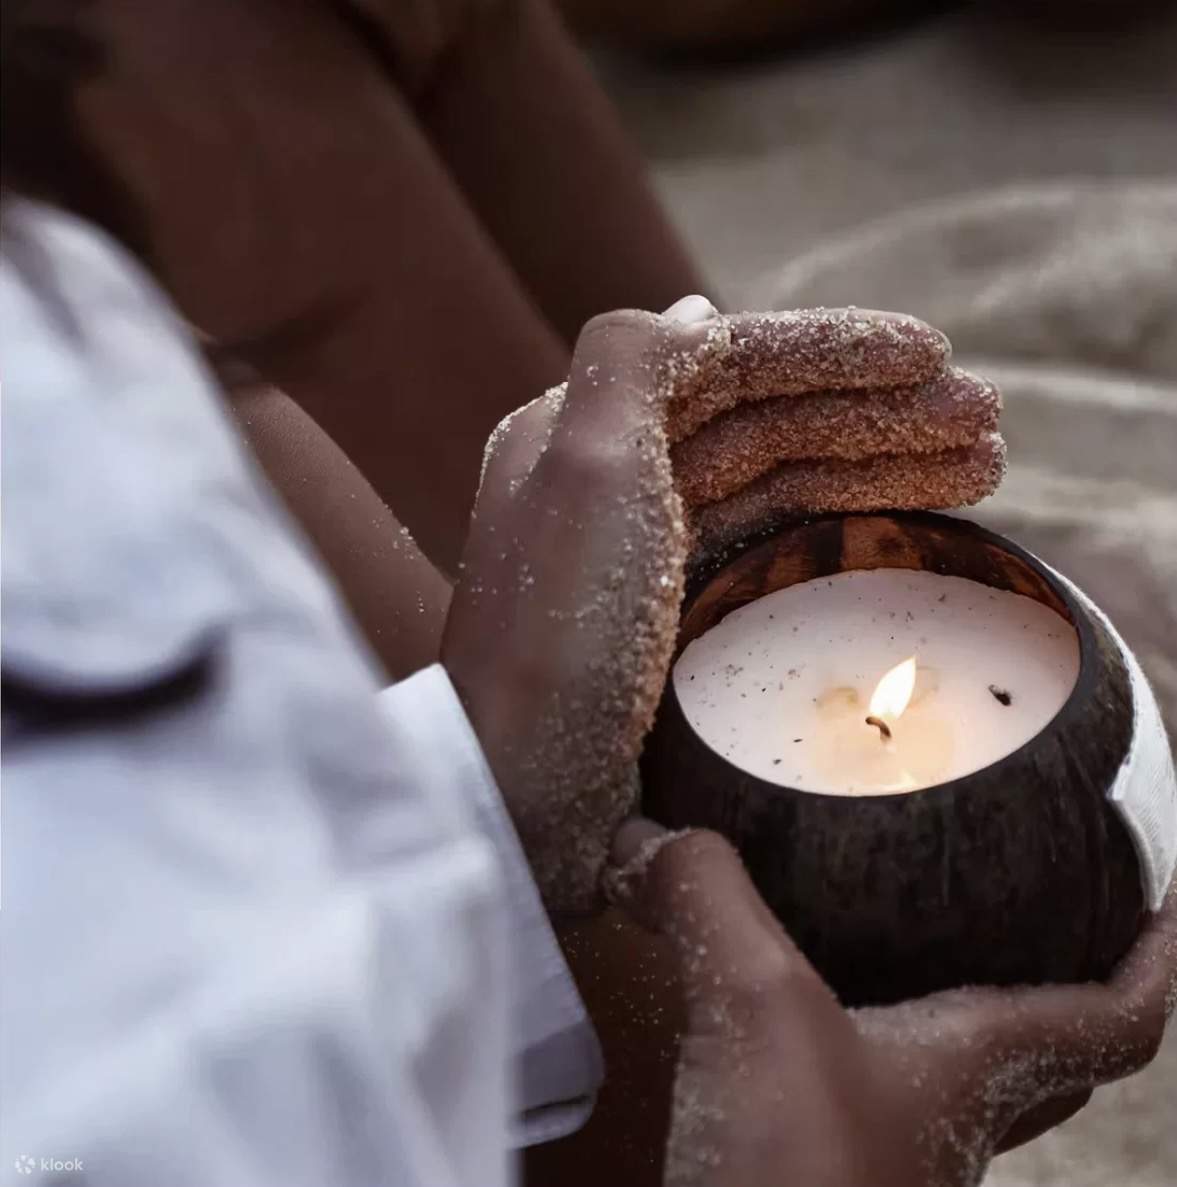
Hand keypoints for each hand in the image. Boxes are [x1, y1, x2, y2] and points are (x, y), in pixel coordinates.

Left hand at [444, 300, 954, 912]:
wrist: (526, 806)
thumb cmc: (556, 635)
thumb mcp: (582, 469)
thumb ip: (634, 362)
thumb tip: (700, 312)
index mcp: (584, 436)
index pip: (726, 369)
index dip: (832, 351)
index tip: (935, 352)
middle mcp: (616, 488)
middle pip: (767, 430)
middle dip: (879, 415)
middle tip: (991, 423)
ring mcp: (651, 562)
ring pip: (782, 490)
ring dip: (881, 469)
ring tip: (986, 467)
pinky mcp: (679, 630)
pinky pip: (776, 554)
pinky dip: (843, 531)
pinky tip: (902, 523)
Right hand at [610, 822, 1176, 1186]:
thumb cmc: (799, 1171)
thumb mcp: (758, 1007)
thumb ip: (711, 900)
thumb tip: (646, 832)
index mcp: (978, 1064)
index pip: (1119, 1015)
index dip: (1163, 951)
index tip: (1173, 888)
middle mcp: (952, 1116)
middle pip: (1054, 1057)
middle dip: (1071, 981)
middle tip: (1049, 903)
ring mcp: (891, 1155)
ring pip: (964, 1080)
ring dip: (961, 1013)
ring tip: (922, 937)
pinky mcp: (821, 1173)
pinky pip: (869, 1095)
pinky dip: (860, 1045)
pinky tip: (794, 1014)